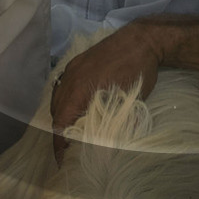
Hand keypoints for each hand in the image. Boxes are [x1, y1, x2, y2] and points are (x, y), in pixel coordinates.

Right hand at [51, 25, 165, 141]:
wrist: (143, 39)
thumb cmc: (138, 72)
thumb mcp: (130, 103)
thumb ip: (116, 123)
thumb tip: (111, 147)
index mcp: (79, 91)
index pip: (60, 123)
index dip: (59, 144)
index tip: (62, 160)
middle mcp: (71, 79)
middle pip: (55, 112)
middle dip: (59, 132)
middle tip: (67, 150)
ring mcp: (73, 68)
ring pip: (57, 98)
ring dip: (61, 115)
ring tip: (70, 131)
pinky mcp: (78, 62)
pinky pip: (63, 85)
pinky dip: (65, 100)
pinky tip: (75, 107)